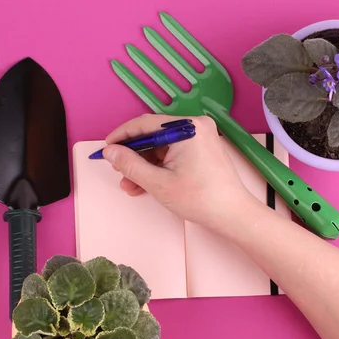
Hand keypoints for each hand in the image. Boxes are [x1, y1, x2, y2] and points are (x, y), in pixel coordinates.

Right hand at [102, 114, 251, 229]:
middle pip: (154, 135)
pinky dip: (159, 167)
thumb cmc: (201, 199)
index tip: (106, 148)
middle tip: (118, 170)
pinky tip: (145, 183)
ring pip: (162, 147)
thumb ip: (130, 165)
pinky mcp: (203, 150)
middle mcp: (195, 126)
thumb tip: (110, 152)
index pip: (145, 124)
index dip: (122, 136)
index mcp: (187, 128)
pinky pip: (174, 154)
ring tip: (129, 184)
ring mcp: (201, 138)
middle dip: (133, 155)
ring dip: (144, 165)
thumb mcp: (158, 183)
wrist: (232, 215)